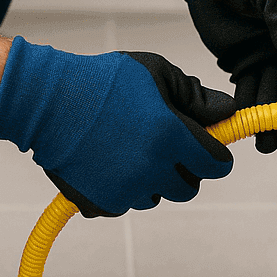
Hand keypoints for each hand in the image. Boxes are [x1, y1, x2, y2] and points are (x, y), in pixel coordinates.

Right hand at [0, 38, 236, 216]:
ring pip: (155, 197)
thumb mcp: (157, 72)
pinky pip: (123, 204)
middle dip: (184, 170)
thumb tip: (228, 112)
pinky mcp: (100, 203)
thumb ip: (197, 96)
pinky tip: (108, 162)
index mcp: (171, 136)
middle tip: (166, 147)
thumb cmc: (103, 81)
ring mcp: (125, 190)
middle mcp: (152, 169)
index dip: (216, 156)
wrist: (47, 101)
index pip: (216, 165)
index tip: (210, 150)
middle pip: (188, 188)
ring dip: (151, 180)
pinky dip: (120, 189)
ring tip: (130, 148)